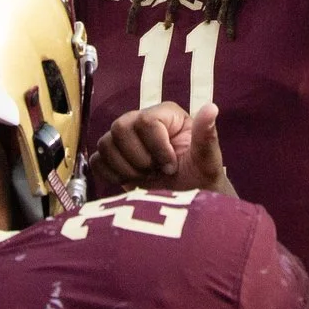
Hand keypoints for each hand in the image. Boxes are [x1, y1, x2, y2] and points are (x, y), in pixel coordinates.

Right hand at [85, 102, 234, 197]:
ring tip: (146, 178)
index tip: (171, 166)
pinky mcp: (112, 157)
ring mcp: (124, 139)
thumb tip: (211, 108)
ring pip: (105, 143)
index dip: (157, 148)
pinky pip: (97, 160)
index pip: (146, 122)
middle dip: (139, 158)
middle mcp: (141, 120)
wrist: (185, 200)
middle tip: (155, 172)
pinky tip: (131, 182)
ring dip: (125, 168)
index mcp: (166, 114)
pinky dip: (111, 174)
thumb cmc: (199, 177)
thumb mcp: (207, 159)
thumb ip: (206, 135)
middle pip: (120, 127)